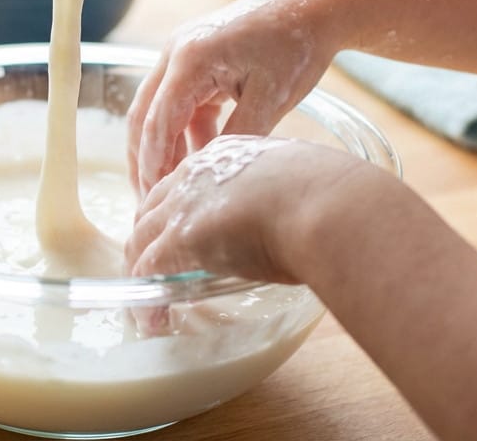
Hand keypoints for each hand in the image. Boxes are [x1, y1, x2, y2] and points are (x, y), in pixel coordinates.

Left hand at [125, 135, 367, 284]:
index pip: (184, 181)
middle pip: (152, 207)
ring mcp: (184, 205)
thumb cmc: (334, 196)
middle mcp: (196, 173)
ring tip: (149, 301)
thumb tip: (296, 216)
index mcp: (226, 154)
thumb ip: (284, 195)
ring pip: (142, 238)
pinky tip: (156, 322)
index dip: (176, 210)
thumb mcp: (301, 181)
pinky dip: (149, 300)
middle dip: (148, 239)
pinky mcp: (181, 239)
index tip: (179, 233)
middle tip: (155, 270)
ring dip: (142, 270)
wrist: (330, 205)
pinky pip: (149, 273)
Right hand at [127, 0, 340, 193]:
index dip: (154, 163)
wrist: (315, 7)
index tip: (153, 198)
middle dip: (143, 159)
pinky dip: (184, 131)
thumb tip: (207, 175)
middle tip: (148, 200)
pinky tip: (195, 161)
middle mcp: (176, 51)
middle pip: (143, 114)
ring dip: (161, 146)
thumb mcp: (270, 100)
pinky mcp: (196, 58)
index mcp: (191, 58)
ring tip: (166, 187)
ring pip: (157, 109)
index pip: (158, 121)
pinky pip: (179, 101)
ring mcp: (182, 52)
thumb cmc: (296, 47)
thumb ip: (237, 138)